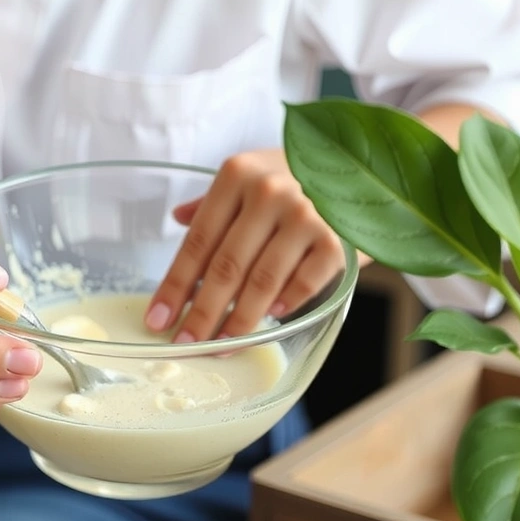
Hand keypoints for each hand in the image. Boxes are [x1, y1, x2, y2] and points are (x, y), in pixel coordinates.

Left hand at [145, 149, 344, 341]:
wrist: (361, 176)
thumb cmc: (293, 181)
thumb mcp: (250, 179)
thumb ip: (215, 202)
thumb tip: (178, 218)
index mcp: (237, 174)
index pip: (197, 241)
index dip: (175, 285)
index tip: (157, 320)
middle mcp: (269, 190)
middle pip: (225, 266)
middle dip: (201, 313)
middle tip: (185, 344)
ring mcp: (306, 214)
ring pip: (262, 282)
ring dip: (238, 321)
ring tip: (221, 346)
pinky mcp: (336, 240)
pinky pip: (303, 285)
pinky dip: (285, 305)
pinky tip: (271, 319)